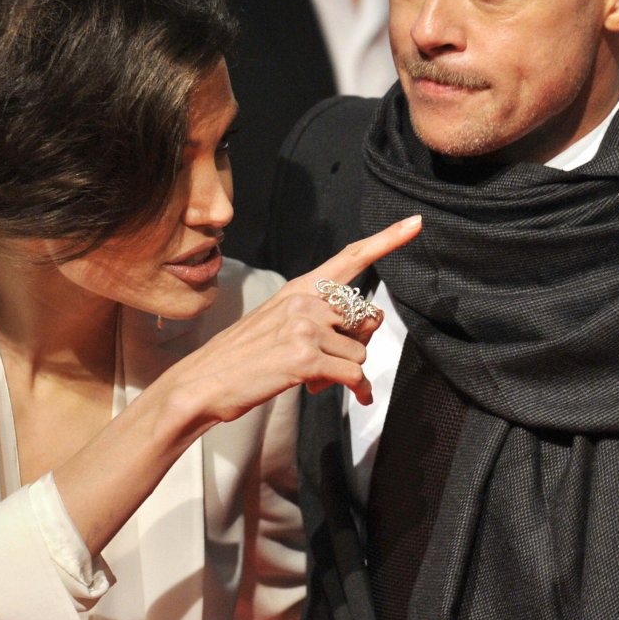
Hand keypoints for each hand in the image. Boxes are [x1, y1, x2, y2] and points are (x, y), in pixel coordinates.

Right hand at [155, 215, 421, 420]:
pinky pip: (353, 374)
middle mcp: (304, 301)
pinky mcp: (305, 358)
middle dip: (358, 344)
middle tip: (332, 362)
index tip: (415, 222)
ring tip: (317, 377)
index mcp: (298, 288)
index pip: (350, 256)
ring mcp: (305, 328)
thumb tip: (360, 335)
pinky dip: (356, 390)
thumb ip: (318, 320)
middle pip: (366, 317)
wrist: (203, 382)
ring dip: (347, 371)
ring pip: (361, 351)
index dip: (387, 239)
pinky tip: (350, 397)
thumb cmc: (241, 357)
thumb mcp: (278, 324)